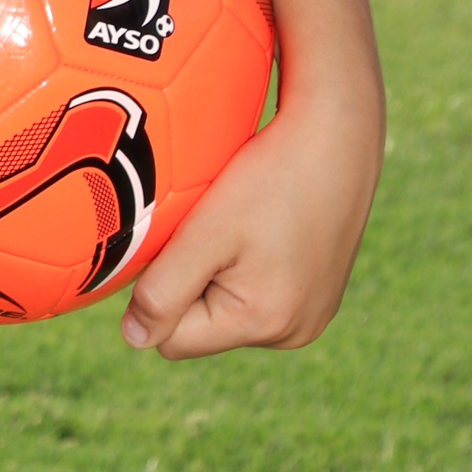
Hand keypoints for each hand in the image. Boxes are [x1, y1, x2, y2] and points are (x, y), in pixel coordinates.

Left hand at [119, 88, 380, 360]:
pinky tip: (261, 226)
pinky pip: (258, 293)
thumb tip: (135, 339)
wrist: (337, 132)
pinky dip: (246, 265)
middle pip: (202, 327)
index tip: (183, 240)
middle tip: (213, 227)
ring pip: (228, 309)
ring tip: (240, 223)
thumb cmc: (270, 177)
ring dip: (218, 272)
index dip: (160, 290)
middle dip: (191, 282)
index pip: (171, 338)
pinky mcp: (320, 293)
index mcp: (265, 324)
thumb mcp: (204, 232)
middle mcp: (295, 333)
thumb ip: (163, 291)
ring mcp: (313, 315)